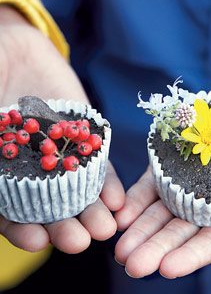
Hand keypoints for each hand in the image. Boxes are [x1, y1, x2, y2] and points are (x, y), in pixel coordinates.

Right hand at [0, 5, 124, 252]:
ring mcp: (61, 159)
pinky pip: (99, 168)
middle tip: (78, 242)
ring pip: (77, 193)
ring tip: (105, 229)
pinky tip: (117, 201)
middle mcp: (33, 174)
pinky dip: (107, 185)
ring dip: (91, 213)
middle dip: (64, 227)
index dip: (20, 229)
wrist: (15, 50)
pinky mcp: (86, 143)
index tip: (35, 240)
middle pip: (48, 209)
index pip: (9, 212)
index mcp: (3, 175)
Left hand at [114, 123, 210, 277]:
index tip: (168, 269)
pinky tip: (120, 215)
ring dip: (140, 230)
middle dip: (157, 249)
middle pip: (181, 232)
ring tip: (119, 249)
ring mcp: (187, 189)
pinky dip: (136, 200)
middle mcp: (208, 208)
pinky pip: (151, 186)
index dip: (193, 254)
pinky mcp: (171, 169)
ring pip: (161, 214)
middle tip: (132, 266)